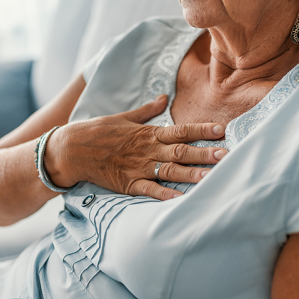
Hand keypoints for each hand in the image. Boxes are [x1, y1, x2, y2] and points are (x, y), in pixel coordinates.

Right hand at [44, 95, 227, 199]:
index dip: (202, 130)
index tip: (221, 130)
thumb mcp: (124, 117)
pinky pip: (150, 191)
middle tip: (226, 155)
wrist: (72, 149)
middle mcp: (147, 150)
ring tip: (211, 177)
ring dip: (191, 175)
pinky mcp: (128, 184)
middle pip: (181, 152)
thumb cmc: (99, 131)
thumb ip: (147, 110)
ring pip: (169, 172)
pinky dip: (165, 196)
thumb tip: (164, 97)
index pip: (181, 130)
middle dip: (205, 153)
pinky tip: (181, 200)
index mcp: (149, 133)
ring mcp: (138, 168)